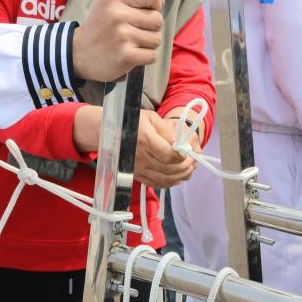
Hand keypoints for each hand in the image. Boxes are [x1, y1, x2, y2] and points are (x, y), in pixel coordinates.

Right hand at [72, 108, 194, 188]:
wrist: (108, 132)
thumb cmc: (131, 121)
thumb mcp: (149, 118)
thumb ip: (166, 130)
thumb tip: (179, 143)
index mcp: (145, 139)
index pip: (169, 155)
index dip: (183, 156)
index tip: (189, 151)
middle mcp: (141, 157)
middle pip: (170, 169)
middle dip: (186, 166)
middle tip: (193, 160)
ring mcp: (138, 168)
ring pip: (165, 179)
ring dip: (180, 176)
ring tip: (188, 169)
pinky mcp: (136, 175)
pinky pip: (156, 183)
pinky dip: (170, 183)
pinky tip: (177, 177)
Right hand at [73, 0, 163, 82]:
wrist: (77, 53)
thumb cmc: (98, 27)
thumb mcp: (109, 4)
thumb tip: (161, 1)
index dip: (153, 5)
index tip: (142, 13)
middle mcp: (118, 15)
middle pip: (157, 20)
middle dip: (150, 28)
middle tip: (133, 32)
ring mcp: (123, 36)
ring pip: (156, 39)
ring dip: (147, 44)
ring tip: (130, 44)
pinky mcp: (126, 56)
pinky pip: (152, 56)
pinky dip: (144, 57)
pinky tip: (131, 55)